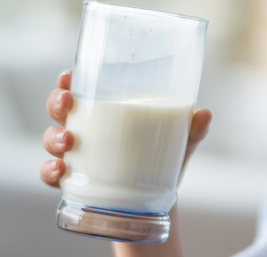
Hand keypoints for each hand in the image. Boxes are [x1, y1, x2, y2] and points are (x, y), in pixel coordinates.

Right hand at [40, 70, 212, 187]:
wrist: (160, 201)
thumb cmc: (165, 158)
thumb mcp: (181, 141)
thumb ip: (193, 129)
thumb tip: (205, 114)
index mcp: (109, 112)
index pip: (82, 89)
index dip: (68, 80)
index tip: (68, 75)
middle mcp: (88, 130)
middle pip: (61, 109)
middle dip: (57, 102)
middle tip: (68, 103)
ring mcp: (78, 156)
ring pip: (52, 139)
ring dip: (54, 138)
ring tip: (69, 142)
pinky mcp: (75, 182)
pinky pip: (51, 175)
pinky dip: (50, 172)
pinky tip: (60, 171)